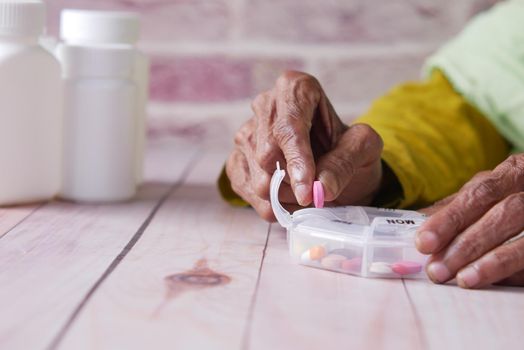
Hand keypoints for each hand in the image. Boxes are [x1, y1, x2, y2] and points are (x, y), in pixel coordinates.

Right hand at [226, 71, 383, 220]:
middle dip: (293, 184)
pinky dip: (273, 206)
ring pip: (257, 179)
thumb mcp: (363, 149)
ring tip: (306, 193)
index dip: (297, 161)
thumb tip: (321, 188)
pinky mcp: (236, 160)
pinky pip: (248, 193)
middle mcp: (264, 105)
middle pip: (267, 155)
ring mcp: (246, 134)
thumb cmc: (347, 151)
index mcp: (295, 88)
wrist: (333, 166)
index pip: (288, 127)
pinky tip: (289, 199)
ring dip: (286, 198)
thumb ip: (345, 163)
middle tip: (316, 194)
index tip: (308, 191)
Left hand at [417, 154, 523, 287]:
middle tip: (437, 270)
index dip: (450, 218)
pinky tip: (496, 280)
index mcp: (514, 172)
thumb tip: (416, 225)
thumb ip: (456, 208)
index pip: (479, 192)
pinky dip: (515, 268)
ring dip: (493, 260)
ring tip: (464, 279)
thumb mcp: (489, 196)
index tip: (423, 242)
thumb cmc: (515, 199)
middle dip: (467, 243)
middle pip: (503, 212)